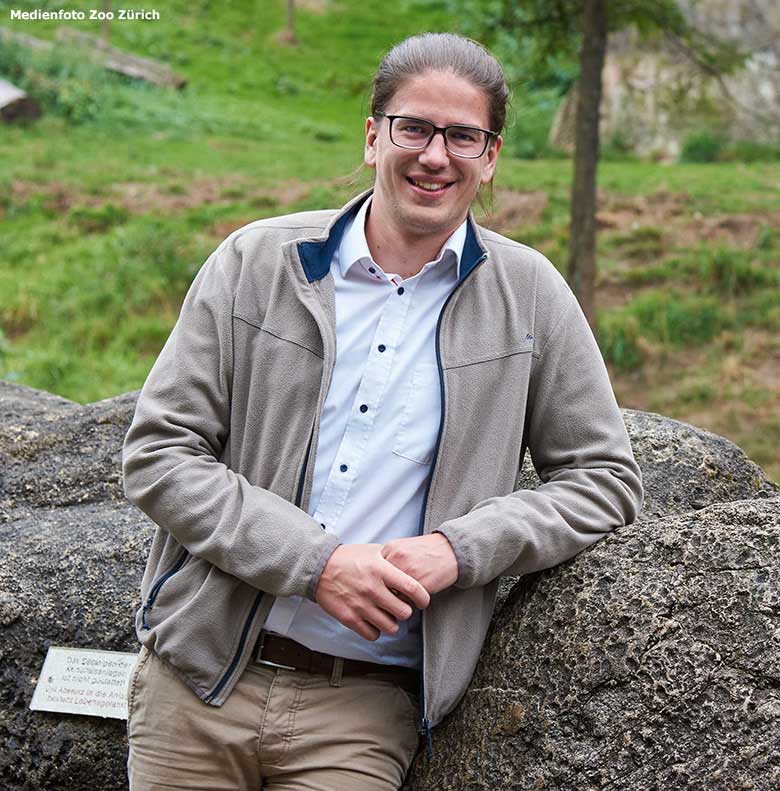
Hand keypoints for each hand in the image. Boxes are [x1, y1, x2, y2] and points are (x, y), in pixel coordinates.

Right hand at [315, 544, 430, 641]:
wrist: (319, 567)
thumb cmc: (348, 558)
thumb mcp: (373, 551)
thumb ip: (392, 559)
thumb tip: (411, 565)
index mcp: (381, 570)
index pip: (412, 588)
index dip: (423, 598)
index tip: (423, 601)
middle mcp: (372, 589)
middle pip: (404, 612)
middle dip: (406, 611)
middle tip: (401, 607)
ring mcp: (360, 605)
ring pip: (390, 627)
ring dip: (392, 622)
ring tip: (387, 615)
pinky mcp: (349, 618)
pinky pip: (372, 634)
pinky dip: (376, 630)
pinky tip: (373, 621)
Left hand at [380, 533, 458, 595]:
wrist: (451, 550)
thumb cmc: (426, 550)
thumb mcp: (403, 547)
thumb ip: (387, 558)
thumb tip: (372, 579)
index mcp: (390, 548)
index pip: (373, 572)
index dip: (377, 582)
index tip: (382, 585)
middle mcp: (396, 559)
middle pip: (379, 585)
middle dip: (383, 593)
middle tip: (389, 595)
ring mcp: (408, 572)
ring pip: (391, 595)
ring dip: (395, 600)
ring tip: (403, 596)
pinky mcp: (420, 584)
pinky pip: (406, 601)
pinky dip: (408, 602)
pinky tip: (415, 596)